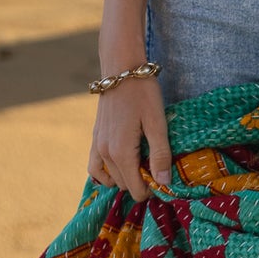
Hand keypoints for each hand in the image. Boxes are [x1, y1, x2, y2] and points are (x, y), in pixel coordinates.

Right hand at [88, 75, 171, 202]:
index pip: (135, 188)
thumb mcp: (157, 123)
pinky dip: (106, 173)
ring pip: (110, 178)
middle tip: (157, 165)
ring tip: (142, 163)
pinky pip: (95, 167)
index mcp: (121, 152)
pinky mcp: (94, 137)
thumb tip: (163, 183)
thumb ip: (160, 155)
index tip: (164, 177)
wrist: (120, 68)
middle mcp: (105, 153)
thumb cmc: (143, 92)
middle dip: (140, 182)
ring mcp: (96, 145)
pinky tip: (121, 165)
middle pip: (123, 185)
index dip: (151, 189)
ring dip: (125, 177)